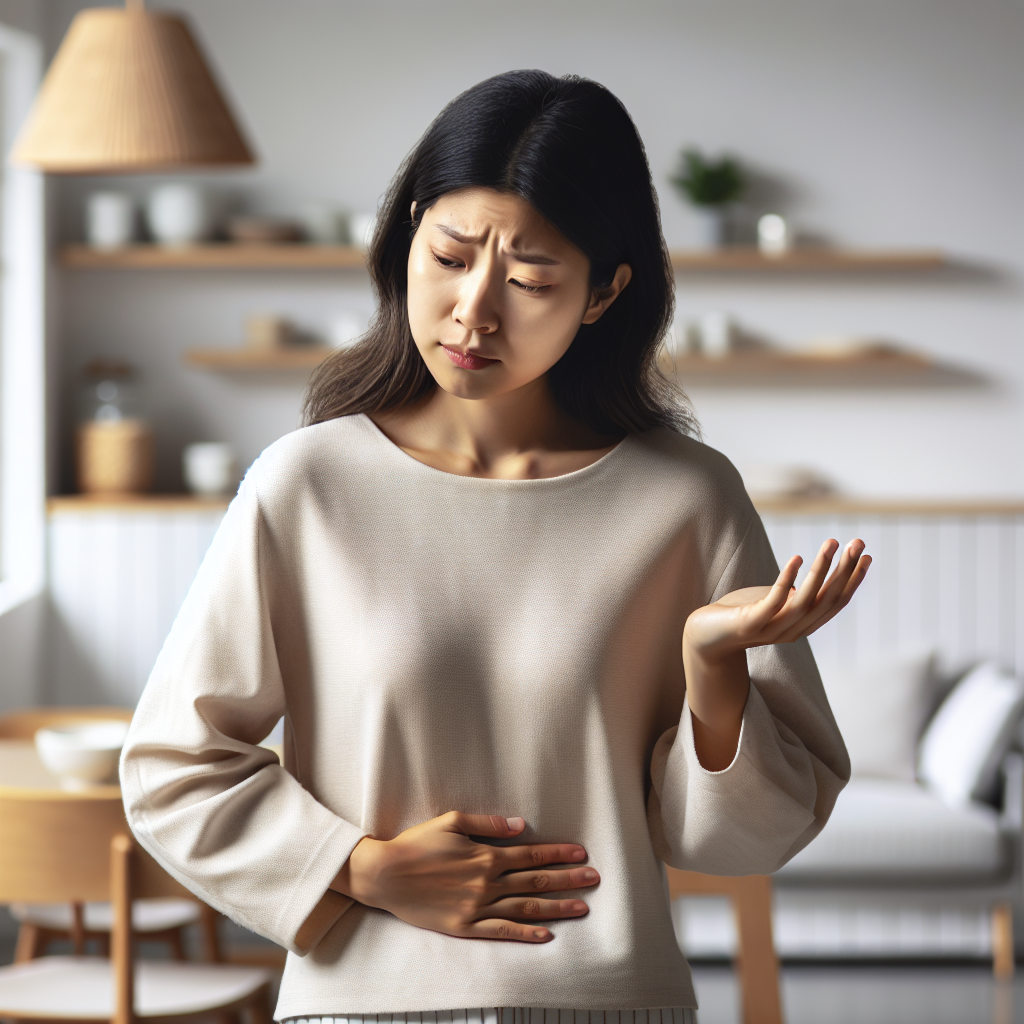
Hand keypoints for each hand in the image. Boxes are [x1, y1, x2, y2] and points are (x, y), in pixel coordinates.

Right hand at [330, 811, 599, 941]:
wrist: (385, 875)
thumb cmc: (417, 843)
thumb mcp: (453, 821)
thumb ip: (490, 825)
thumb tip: (522, 825)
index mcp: (485, 855)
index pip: (532, 854)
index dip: (559, 853)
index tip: (582, 853)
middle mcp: (486, 883)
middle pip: (536, 882)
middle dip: (568, 880)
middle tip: (594, 879)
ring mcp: (476, 908)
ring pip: (525, 909)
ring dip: (556, 908)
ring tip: (582, 907)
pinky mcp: (464, 927)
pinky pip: (501, 933)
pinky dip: (525, 935)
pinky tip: (546, 936)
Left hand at [682, 538, 869, 770]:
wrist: (705, 637)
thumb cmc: (741, 613)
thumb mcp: (775, 602)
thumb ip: (797, 595)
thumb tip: (818, 577)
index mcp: (803, 625)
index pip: (836, 603)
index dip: (853, 580)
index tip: (866, 555)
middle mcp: (793, 630)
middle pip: (827, 599)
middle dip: (845, 569)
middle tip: (858, 542)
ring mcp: (773, 629)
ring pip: (806, 600)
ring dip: (821, 569)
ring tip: (831, 542)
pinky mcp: (751, 624)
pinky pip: (774, 602)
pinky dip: (786, 580)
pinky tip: (796, 557)